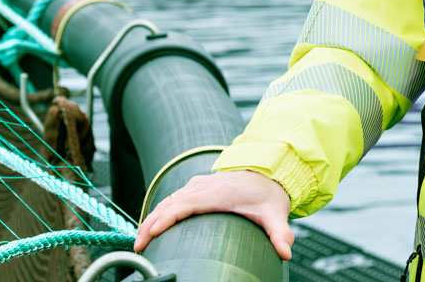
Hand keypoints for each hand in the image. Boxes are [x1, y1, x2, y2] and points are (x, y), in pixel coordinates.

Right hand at [134, 169, 293, 259]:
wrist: (269, 172)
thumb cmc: (269, 195)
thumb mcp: (276, 213)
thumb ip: (280, 233)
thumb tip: (285, 252)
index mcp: (219, 192)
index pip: (186, 204)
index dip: (167, 217)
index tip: (151, 233)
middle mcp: (204, 186)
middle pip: (169, 203)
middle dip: (151, 224)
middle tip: (139, 248)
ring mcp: (197, 186)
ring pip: (167, 201)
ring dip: (151, 219)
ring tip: (139, 242)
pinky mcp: (194, 189)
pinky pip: (171, 199)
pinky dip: (158, 212)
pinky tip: (150, 228)